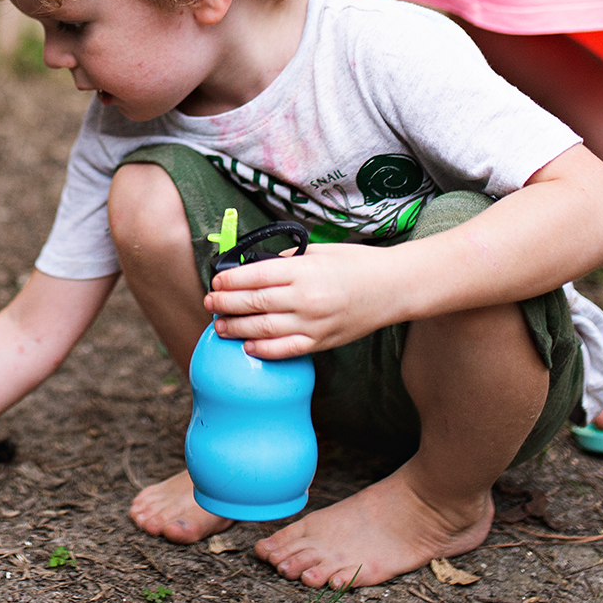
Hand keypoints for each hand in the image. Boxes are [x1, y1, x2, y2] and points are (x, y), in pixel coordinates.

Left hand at [203, 244, 395, 359]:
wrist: (394, 287)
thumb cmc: (356, 264)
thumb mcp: (319, 251)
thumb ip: (287, 260)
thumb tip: (255, 267)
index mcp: (304, 270)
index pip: (256, 276)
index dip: (230, 280)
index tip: (216, 281)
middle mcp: (306, 298)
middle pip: (255, 303)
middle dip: (226, 304)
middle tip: (209, 304)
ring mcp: (315, 323)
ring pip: (265, 329)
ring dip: (238, 329)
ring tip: (220, 326)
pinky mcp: (323, 341)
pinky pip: (287, 350)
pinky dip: (265, 351)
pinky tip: (248, 347)